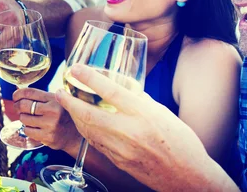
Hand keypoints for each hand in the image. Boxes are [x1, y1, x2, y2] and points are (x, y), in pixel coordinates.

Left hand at [13, 88, 79, 150]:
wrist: (75, 136)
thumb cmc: (63, 116)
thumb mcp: (56, 101)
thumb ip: (40, 97)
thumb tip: (18, 90)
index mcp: (54, 99)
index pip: (30, 92)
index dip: (18, 93)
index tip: (15, 96)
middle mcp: (52, 111)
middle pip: (24, 105)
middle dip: (17, 106)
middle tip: (17, 107)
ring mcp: (50, 125)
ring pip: (24, 118)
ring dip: (23, 118)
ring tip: (29, 118)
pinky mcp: (47, 137)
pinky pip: (27, 131)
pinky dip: (27, 128)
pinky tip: (33, 127)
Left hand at [55, 64, 211, 189]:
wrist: (188, 178)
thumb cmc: (181, 142)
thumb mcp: (163, 112)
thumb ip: (139, 99)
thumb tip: (121, 86)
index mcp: (144, 114)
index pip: (111, 91)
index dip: (89, 78)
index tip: (75, 69)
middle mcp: (130, 131)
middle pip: (89, 113)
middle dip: (69, 101)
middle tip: (58, 91)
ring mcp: (122, 149)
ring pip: (88, 130)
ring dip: (74, 116)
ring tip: (67, 104)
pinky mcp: (118, 161)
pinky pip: (95, 143)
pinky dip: (85, 130)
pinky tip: (82, 122)